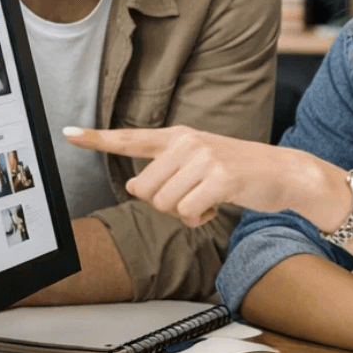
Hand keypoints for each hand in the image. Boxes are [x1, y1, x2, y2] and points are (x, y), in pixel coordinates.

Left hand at [64, 125, 327, 226]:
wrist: (285, 172)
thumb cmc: (239, 172)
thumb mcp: (201, 163)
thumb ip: (166, 170)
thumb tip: (133, 188)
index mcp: (178, 136)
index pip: (130, 138)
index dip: (96, 138)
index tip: (68, 133)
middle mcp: (188, 141)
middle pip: (143, 190)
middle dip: (163, 204)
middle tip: (191, 197)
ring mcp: (204, 157)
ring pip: (164, 204)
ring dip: (184, 213)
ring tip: (207, 199)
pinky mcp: (220, 177)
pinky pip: (187, 212)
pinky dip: (198, 219)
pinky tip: (214, 208)